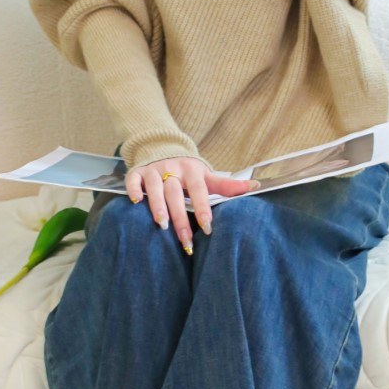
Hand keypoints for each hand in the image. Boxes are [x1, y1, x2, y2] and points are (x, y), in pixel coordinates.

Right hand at [125, 158, 259, 251]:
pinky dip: (133, 190)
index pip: (199, 190)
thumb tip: (255, 186)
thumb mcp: (206, 175)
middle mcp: (172, 168)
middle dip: (180, 217)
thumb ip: (227, 185)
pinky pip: (133, 180)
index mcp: (192, 170)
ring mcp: (154, 170)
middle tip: (185, 239)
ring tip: (161, 224)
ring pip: (155, 187)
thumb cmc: (188, 171)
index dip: (203, 208)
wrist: (163, 149)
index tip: (208, 227)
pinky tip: (135, 203)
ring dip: (157, 205)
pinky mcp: (137, 172)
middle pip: (176, 193)